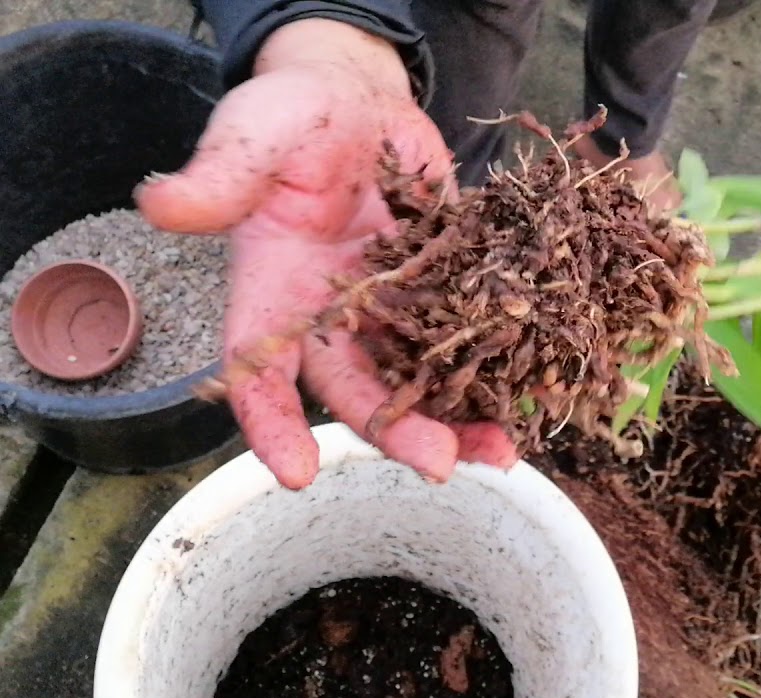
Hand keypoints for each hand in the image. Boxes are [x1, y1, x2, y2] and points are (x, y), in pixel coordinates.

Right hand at [136, 19, 516, 488]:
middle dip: (397, 430)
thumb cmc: (288, 117)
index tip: (295, 471)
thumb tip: (160, 203)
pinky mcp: (446, 284)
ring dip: (462, 417)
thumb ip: (221, 175)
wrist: (354, 101)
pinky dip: (502, 364)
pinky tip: (538, 389)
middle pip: (359, 388)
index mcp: (274, 289)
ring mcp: (394, 305)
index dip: (272, 422)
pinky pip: (472, 334)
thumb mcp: (252, 135)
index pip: (259, 369)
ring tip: (505, 451)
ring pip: (423, 376)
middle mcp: (333, 314)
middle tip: (440, 463)